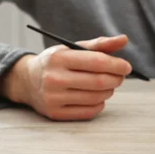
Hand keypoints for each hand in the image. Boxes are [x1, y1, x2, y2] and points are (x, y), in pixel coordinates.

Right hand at [0, 35, 132, 120]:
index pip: (96, 61)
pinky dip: (99, 104)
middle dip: (116, 79)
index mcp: (59, 58)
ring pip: (96, 98)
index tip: (127, 67)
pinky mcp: (55, 113)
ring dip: (109, 91)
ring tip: (108, 85)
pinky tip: (97, 96)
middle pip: (99, 81)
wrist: (27, 80)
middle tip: (120, 76)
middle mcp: (54, 78)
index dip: (116, 65)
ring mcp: (53, 98)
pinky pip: (89, 112)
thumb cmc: (57, 62)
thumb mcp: (73, 48)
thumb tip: (124, 40)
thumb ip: (100, 44)